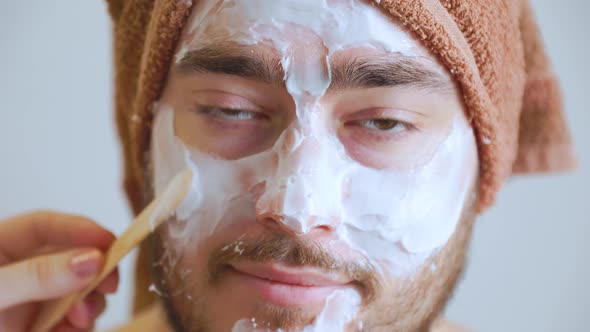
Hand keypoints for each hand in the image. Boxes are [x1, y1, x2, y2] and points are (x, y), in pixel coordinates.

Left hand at [0, 211, 118, 331]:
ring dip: (90, 303)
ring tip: (79, 319)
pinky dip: (80, 328)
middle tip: (110, 283)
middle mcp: (22, 272)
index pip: (44, 226)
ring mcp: (32, 303)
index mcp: (0, 248)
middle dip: (96, 271)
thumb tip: (92, 259)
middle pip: (74, 258)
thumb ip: (39, 275)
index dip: (80, 228)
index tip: (109, 241)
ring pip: (81, 292)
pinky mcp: (42, 328)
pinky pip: (75, 323)